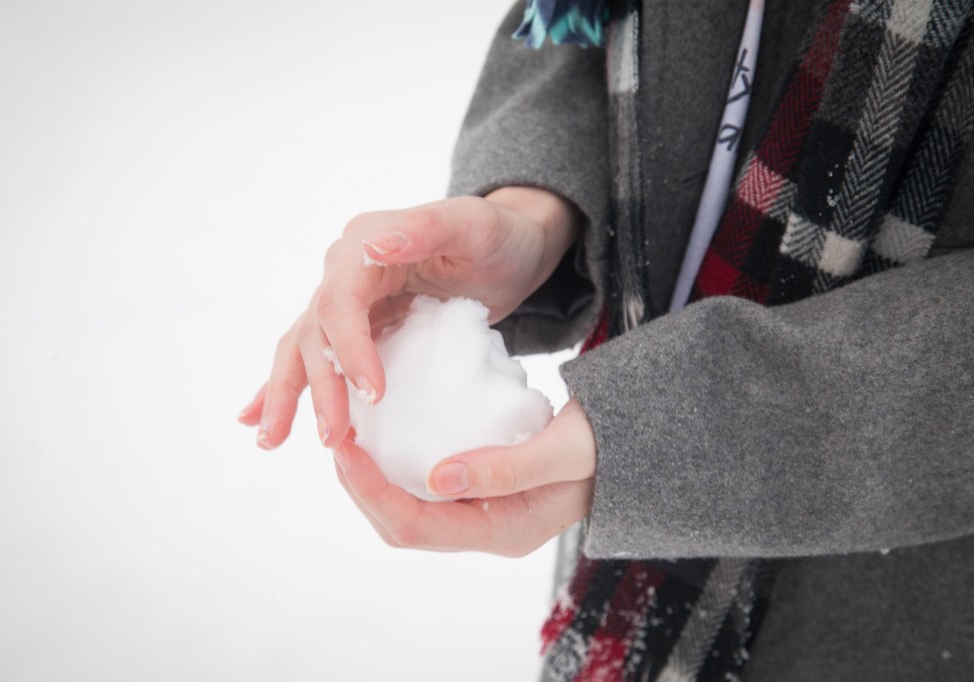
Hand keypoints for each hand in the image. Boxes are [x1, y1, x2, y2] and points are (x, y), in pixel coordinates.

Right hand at [238, 187, 579, 449]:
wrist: (512, 247)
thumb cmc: (499, 236)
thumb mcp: (473, 227)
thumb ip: (426, 230)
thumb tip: (374, 245)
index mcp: (364, 243)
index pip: (341, 302)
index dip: (349, 350)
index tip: (374, 394)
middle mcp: (345, 269)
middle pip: (314, 331)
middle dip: (316, 387)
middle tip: (331, 438)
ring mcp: (348, 298)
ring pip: (304, 348)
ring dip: (286, 394)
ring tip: (271, 441)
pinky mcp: (358, 324)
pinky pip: (315, 356)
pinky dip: (287, 386)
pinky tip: (260, 420)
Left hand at [333, 398, 595, 556]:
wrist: (634, 442)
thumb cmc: (606, 445)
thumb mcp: (563, 450)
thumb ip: (505, 467)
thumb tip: (435, 478)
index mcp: (504, 531)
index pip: (416, 526)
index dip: (371, 491)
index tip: (346, 448)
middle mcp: (487, 530)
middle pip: (404, 525)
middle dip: (362, 487)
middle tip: (339, 439)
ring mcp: (484, 513)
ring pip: (411, 508)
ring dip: (376, 479)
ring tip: (355, 437)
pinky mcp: (484, 490)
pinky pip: (427, 487)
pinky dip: (400, 465)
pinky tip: (390, 434)